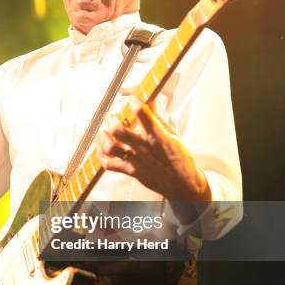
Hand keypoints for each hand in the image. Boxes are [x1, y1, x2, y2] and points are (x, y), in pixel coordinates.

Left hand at [97, 103, 210, 223]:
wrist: (182, 185)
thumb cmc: (180, 159)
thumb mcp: (173, 135)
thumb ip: (158, 118)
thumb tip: (150, 100)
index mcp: (158, 137)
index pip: (143, 115)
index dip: (134, 103)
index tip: (132, 99)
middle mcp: (145, 148)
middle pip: (119, 131)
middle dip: (112, 119)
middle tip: (112, 116)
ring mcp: (136, 161)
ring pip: (111, 148)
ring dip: (104, 137)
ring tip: (104, 131)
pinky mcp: (131, 171)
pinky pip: (109, 164)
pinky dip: (101, 155)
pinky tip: (102, 148)